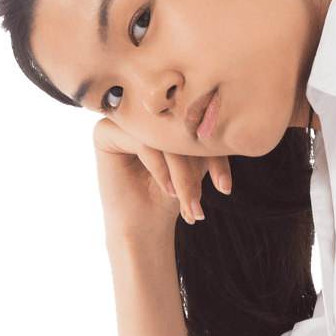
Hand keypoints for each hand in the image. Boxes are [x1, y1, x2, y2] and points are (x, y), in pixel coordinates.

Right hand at [92, 118, 231, 240]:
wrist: (141, 223)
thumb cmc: (168, 196)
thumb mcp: (195, 167)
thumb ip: (205, 144)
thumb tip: (229, 122)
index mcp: (167, 114)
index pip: (196, 126)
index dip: (215, 156)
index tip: (225, 188)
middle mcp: (144, 112)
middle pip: (179, 131)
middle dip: (196, 171)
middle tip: (200, 203)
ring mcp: (124, 119)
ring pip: (163, 139)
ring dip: (181, 176)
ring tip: (189, 204)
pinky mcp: (106, 130)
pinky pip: (143, 143)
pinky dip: (160, 169)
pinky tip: (168, 190)